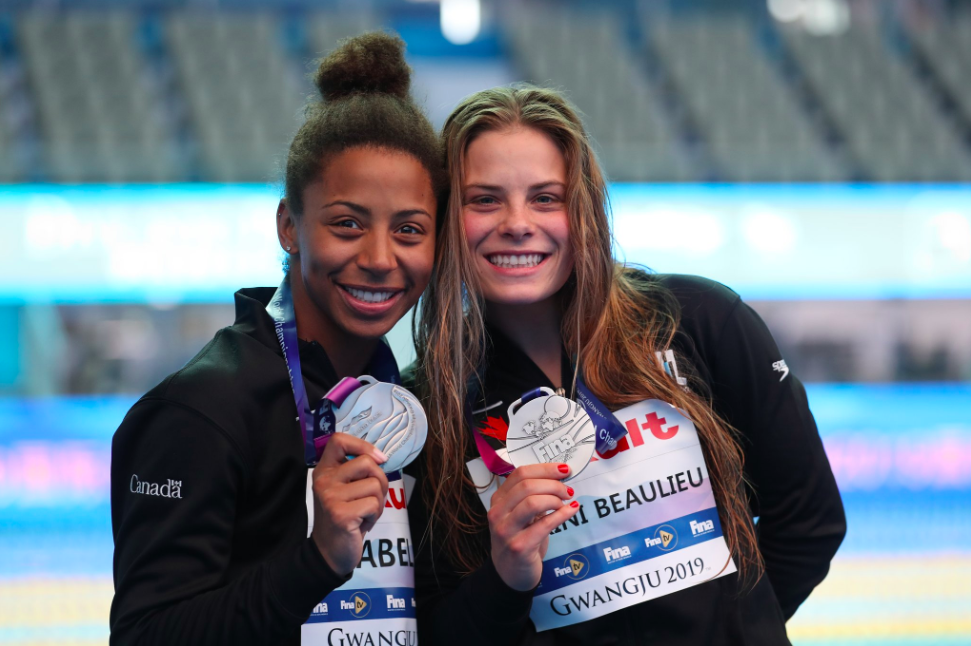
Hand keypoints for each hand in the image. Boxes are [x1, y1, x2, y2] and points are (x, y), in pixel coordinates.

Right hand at [311, 433, 389, 575]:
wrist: (330, 552)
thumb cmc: (345, 517)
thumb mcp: (345, 489)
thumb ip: (356, 471)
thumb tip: (382, 458)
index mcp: (324, 470)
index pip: (338, 440)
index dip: (362, 445)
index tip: (377, 458)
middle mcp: (324, 480)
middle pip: (366, 462)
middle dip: (380, 480)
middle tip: (372, 497)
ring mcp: (330, 497)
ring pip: (374, 484)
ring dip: (378, 501)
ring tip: (364, 513)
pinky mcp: (341, 514)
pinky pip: (374, 504)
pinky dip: (375, 515)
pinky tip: (362, 524)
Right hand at [488, 463, 577, 590]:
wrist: (509, 573)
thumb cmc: (520, 538)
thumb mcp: (520, 514)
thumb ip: (532, 496)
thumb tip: (559, 477)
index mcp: (498, 499)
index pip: (520, 473)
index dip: (545, 468)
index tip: (564, 470)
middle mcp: (498, 513)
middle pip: (526, 485)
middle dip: (553, 484)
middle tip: (568, 490)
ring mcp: (506, 530)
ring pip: (532, 502)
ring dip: (555, 499)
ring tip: (566, 502)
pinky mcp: (519, 547)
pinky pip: (544, 525)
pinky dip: (562, 515)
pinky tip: (571, 511)